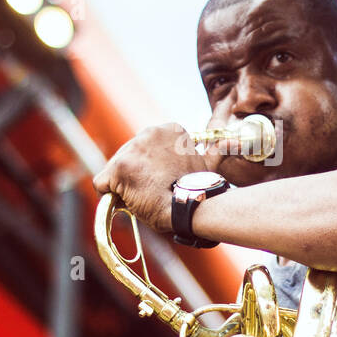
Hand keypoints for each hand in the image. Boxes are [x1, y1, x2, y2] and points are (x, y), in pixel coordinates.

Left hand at [93, 123, 217, 232]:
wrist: (194, 206)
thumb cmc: (201, 189)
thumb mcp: (209, 163)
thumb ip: (214, 150)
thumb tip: (234, 143)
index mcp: (168, 130)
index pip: (144, 149)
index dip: (150, 168)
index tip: (162, 180)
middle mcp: (148, 133)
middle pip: (126, 156)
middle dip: (135, 175)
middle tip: (154, 192)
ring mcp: (132, 149)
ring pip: (114, 171)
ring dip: (125, 186)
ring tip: (146, 197)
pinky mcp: (119, 168)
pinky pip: (102, 184)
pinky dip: (111, 196)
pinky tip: (131, 201)